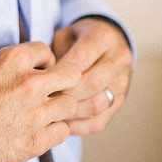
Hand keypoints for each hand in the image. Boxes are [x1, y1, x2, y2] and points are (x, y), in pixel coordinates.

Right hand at [0, 42, 82, 161]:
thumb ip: (12, 65)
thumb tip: (31, 66)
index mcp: (14, 60)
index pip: (46, 50)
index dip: (44, 61)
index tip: (40, 70)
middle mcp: (29, 84)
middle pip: (71, 75)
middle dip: (66, 80)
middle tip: (56, 88)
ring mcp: (35, 114)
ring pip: (71, 105)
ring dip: (61, 107)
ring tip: (47, 111)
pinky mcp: (35, 141)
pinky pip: (62, 131)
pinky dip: (55, 130)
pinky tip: (42, 129)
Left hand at [51, 17, 133, 136]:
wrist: (107, 42)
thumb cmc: (77, 40)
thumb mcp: (65, 35)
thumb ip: (56, 52)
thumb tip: (41, 77)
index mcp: (103, 38)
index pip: (81, 59)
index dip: (58, 73)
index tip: (39, 81)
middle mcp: (119, 60)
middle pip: (91, 84)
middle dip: (64, 93)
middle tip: (41, 99)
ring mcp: (123, 83)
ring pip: (96, 105)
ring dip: (70, 112)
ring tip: (48, 113)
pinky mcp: (119, 102)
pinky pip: (98, 121)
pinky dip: (77, 126)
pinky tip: (59, 123)